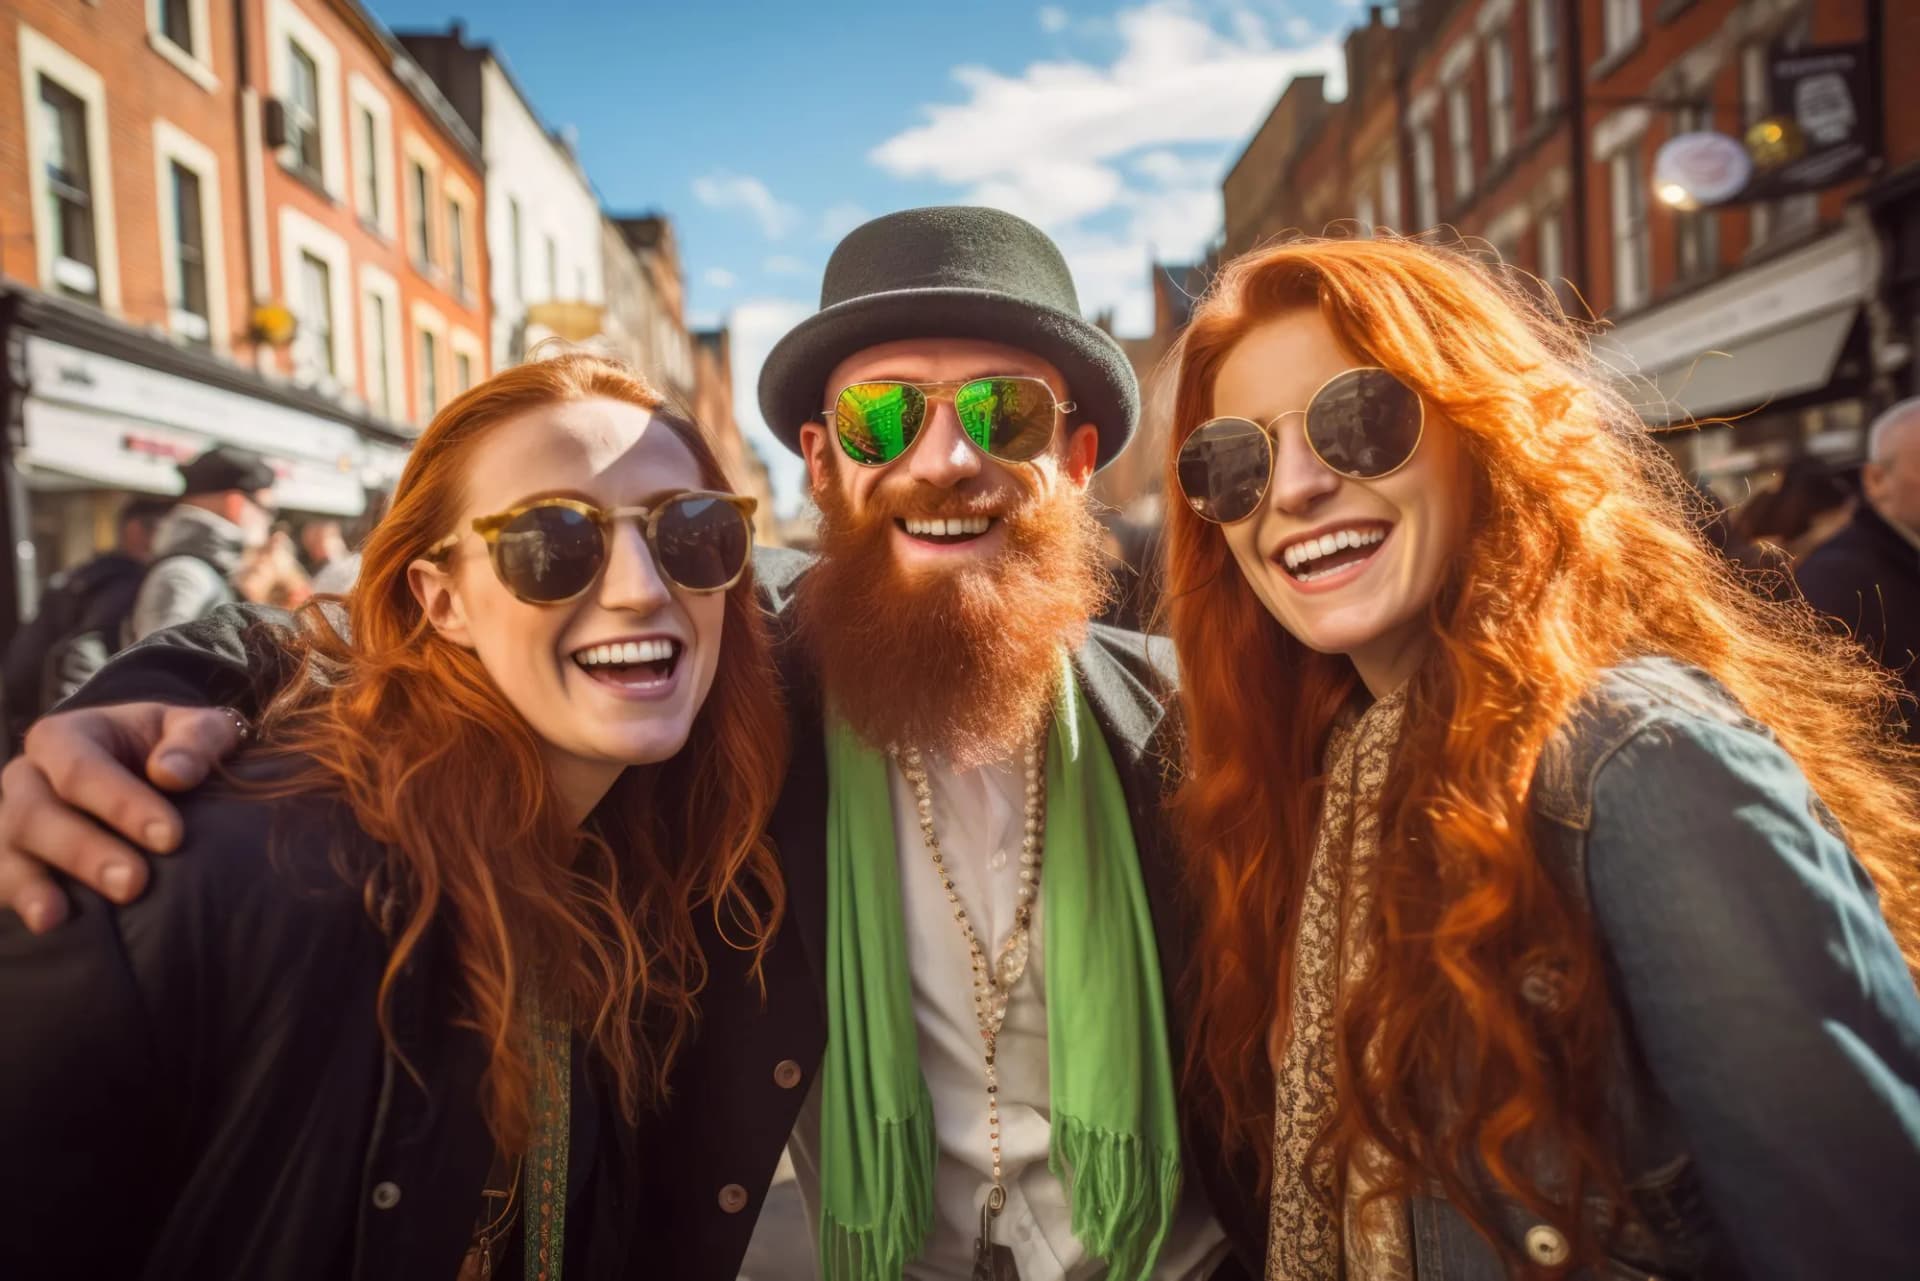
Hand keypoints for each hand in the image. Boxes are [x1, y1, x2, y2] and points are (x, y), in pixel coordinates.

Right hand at [0, 704, 244, 932]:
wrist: (154, 776)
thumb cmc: (176, 751)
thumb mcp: (199, 732)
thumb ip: (197, 740)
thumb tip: (172, 774)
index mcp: (68, 735)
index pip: (81, 768)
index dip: (121, 803)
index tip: (170, 838)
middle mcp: (28, 775)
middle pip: (35, 811)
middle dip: (84, 850)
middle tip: (134, 883)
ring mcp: (11, 819)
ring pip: (8, 847)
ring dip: (33, 883)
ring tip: (56, 917)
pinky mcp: (10, 859)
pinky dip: (19, 899)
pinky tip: (44, 924)